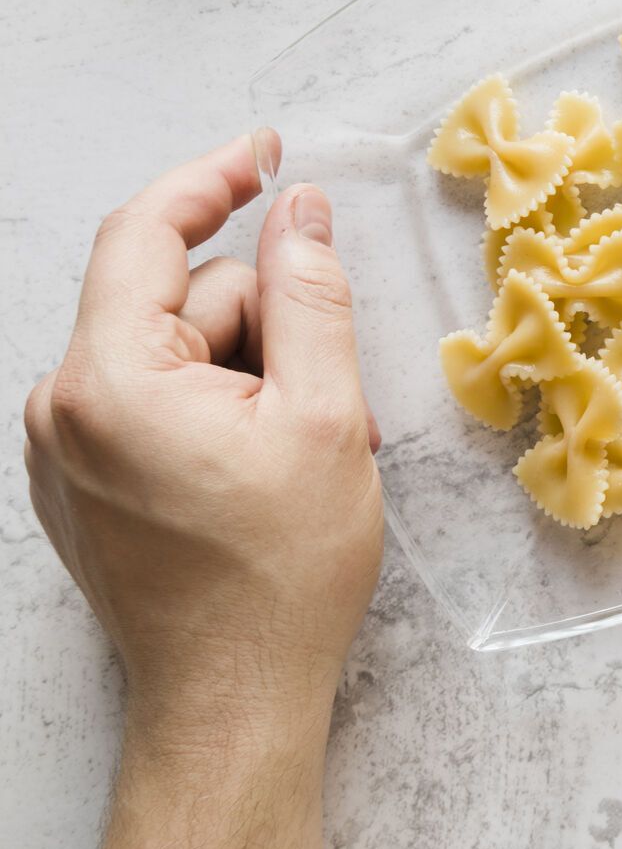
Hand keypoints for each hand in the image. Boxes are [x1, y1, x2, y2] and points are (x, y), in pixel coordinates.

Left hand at [22, 133, 380, 848]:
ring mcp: (64, 449)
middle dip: (263, 321)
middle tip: (331, 393)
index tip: (269, 151)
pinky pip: (153, 400)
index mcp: (110, 381)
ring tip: (307, 445)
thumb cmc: (279, 572)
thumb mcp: (323, 417)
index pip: (147, 234)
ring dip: (249, 371)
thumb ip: (309, 296)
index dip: (213, 178)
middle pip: (176, 300)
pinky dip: (218, 405)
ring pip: (172, 352)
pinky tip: (267, 458)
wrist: (229, 696)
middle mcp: (64, 406)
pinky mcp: (80, 483)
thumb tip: (301, 211)